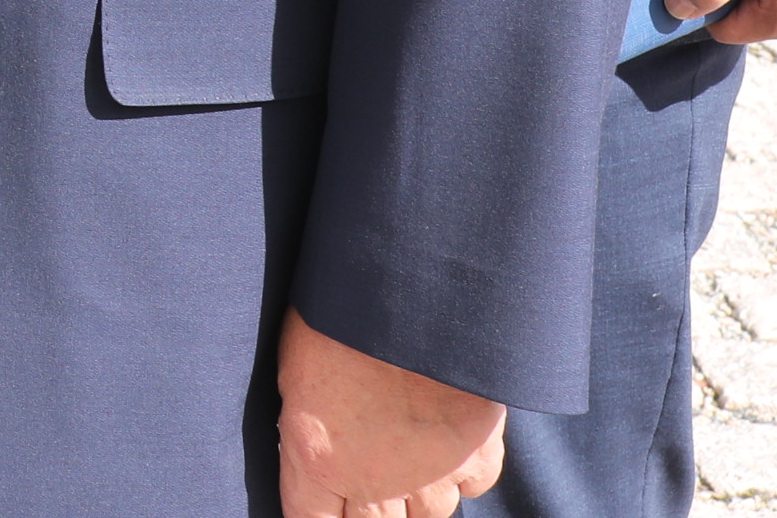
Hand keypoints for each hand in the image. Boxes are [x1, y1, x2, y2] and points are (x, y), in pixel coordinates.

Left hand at [274, 312, 504, 517]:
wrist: (414, 282)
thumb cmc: (340, 308)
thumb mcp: (299, 363)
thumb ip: (309, 420)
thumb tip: (314, 446)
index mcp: (317, 456)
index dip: (322, 517)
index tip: (331, 504)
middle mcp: (372, 479)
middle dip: (372, 508)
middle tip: (376, 467)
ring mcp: (429, 472)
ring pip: (428, 514)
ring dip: (419, 490)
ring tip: (413, 446)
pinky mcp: (477, 454)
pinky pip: (472, 485)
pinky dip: (464, 468)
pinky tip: (451, 434)